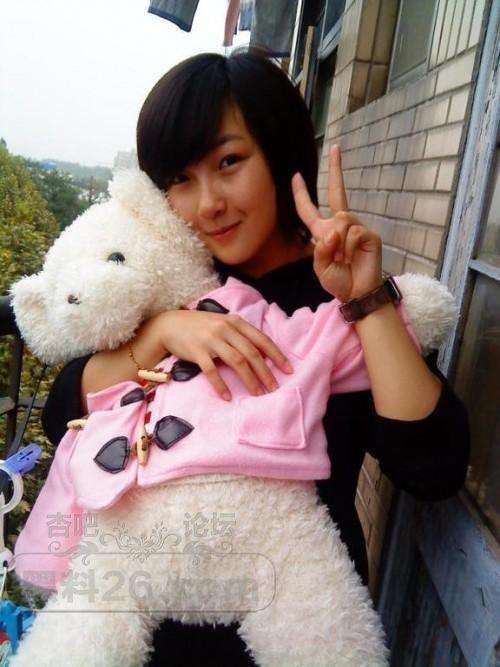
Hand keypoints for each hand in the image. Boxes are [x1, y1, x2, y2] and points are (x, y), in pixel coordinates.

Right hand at [153, 309, 292, 399]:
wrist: (169, 324)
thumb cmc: (199, 326)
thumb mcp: (222, 324)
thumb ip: (239, 334)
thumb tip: (262, 354)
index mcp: (235, 322)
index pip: (261, 340)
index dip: (276, 356)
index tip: (288, 370)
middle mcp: (225, 329)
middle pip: (251, 353)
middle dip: (265, 372)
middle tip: (274, 388)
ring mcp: (211, 339)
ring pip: (237, 361)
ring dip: (249, 379)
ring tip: (257, 394)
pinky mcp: (197, 351)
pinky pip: (212, 370)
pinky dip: (221, 385)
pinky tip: (228, 397)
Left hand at [291, 144, 382, 301]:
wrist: (357, 294)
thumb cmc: (339, 281)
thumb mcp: (320, 267)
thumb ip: (321, 249)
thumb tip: (335, 230)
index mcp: (324, 233)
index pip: (310, 210)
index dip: (302, 194)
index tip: (297, 176)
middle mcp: (340, 225)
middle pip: (336, 193)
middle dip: (335, 169)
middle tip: (335, 148)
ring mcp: (357, 228)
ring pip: (342, 219)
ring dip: (338, 241)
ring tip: (344, 258)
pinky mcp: (369, 235)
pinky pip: (353, 231)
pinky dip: (349, 246)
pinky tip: (354, 256)